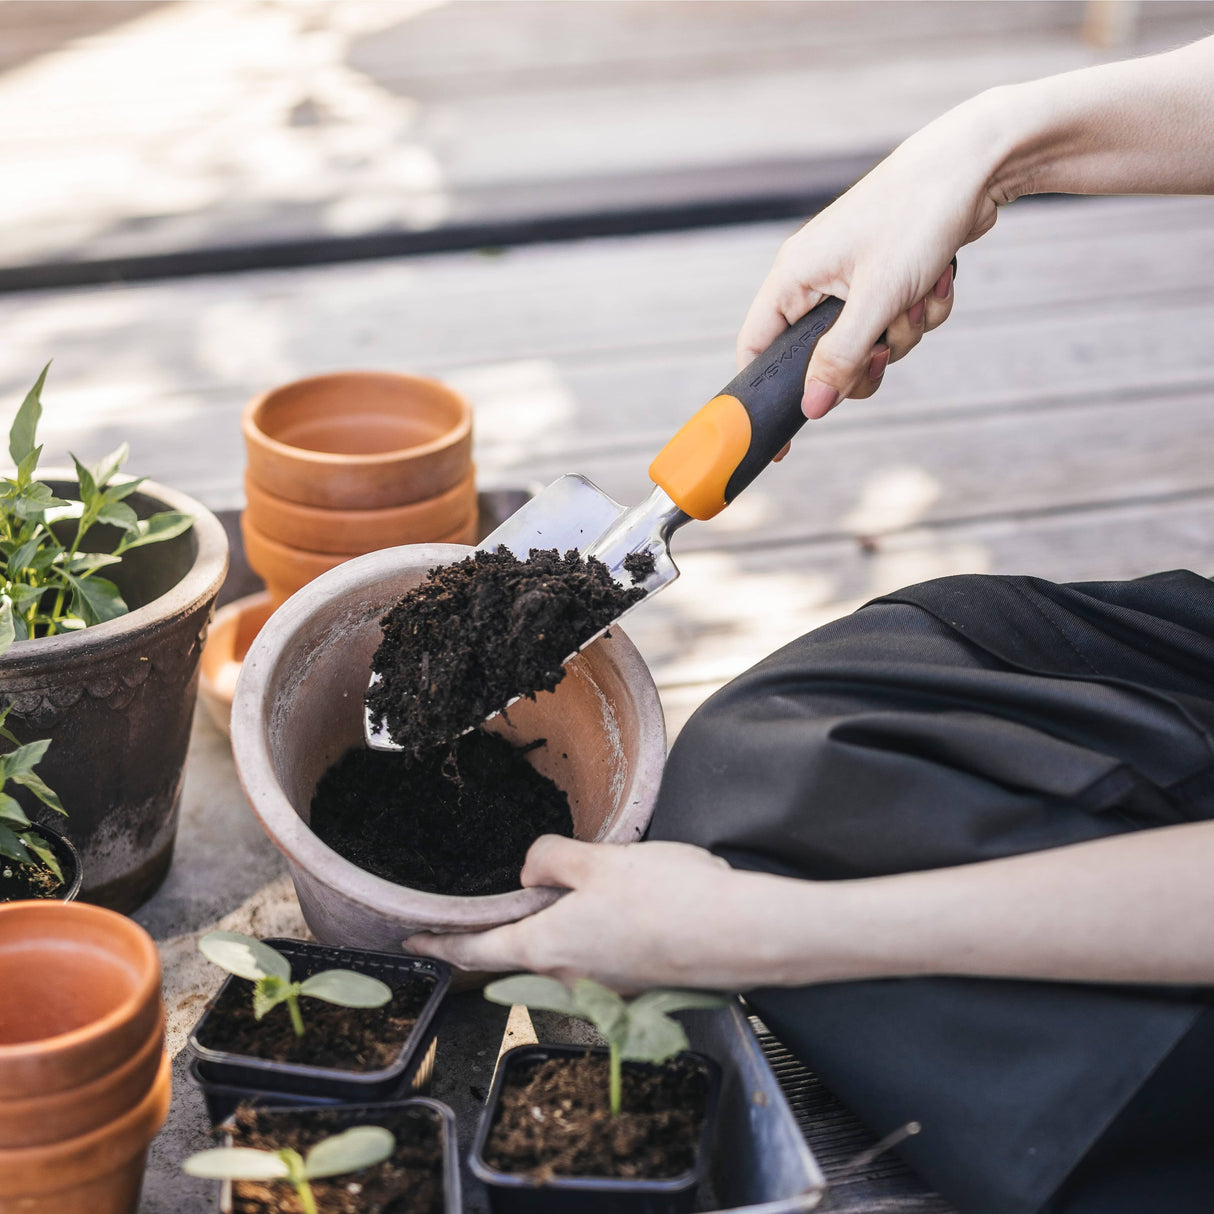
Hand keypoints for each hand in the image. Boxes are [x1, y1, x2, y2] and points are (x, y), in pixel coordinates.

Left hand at [405, 836, 764, 991]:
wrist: (738, 935)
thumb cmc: (666, 896)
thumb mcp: (598, 860)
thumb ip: (552, 859)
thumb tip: (530, 871)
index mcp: (545, 947)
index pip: (475, 949)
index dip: (441, 942)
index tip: (414, 938)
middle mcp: (568, 977)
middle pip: (521, 949)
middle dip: (513, 922)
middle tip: (513, 888)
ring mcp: (603, 986)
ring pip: (564, 949)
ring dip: (561, 921)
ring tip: (581, 883)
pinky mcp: (635, 983)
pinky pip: (597, 953)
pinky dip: (594, 929)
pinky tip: (623, 901)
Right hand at [739, 92, 1011, 419]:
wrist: (975, 164)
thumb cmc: (916, 216)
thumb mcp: (876, 300)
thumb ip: (839, 359)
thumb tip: (812, 408)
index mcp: (793, 278)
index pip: (756, 348)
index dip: (766, 394)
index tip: (781, 440)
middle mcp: (815, 279)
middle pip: (820, 359)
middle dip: (862, 361)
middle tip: (883, 351)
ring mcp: (852, 279)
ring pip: (867, 345)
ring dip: (902, 335)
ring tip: (922, 296)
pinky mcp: (888, 277)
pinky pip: (896, 323)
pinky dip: (922, 312)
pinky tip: (939, 281)